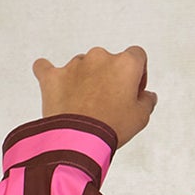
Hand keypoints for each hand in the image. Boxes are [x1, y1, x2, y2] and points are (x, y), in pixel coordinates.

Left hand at [32, 44, 157, 146]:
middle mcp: (100, 57)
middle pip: (108, 61)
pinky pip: (46, 67)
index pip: (137, 56)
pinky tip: (54, 84)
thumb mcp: (141, 118)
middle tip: (110, 103)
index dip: (137, 73)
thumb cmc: (111, 126)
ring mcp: (74, 65)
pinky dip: (51, 76)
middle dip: (109, 78)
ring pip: (82, 66)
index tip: (133, 90)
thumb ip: (147, 101)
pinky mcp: (53, 76)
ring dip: (85, 80)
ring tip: (86, 107)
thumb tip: (148, 97)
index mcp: (125, 64)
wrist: (79, 139)